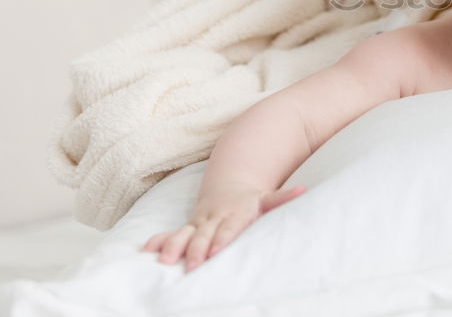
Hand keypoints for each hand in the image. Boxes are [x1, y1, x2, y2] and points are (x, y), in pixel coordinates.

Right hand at [140, 182, 307, 272]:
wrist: (230, 187)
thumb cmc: (252, 201)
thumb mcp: (268, 198)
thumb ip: (283, 197)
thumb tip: (304, 190)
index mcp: (234, 214)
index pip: (228, 229)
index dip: (222, 239)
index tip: (216, 251)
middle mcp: (213, 218)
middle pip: (203, 235)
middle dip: (195, 250)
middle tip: (188, 266)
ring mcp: (198, 222)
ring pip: (183, 234)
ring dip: (172, 246)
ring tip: (162, 261)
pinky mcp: (187, 227)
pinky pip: (170, 233)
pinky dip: (158, 241)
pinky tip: (145, 251)